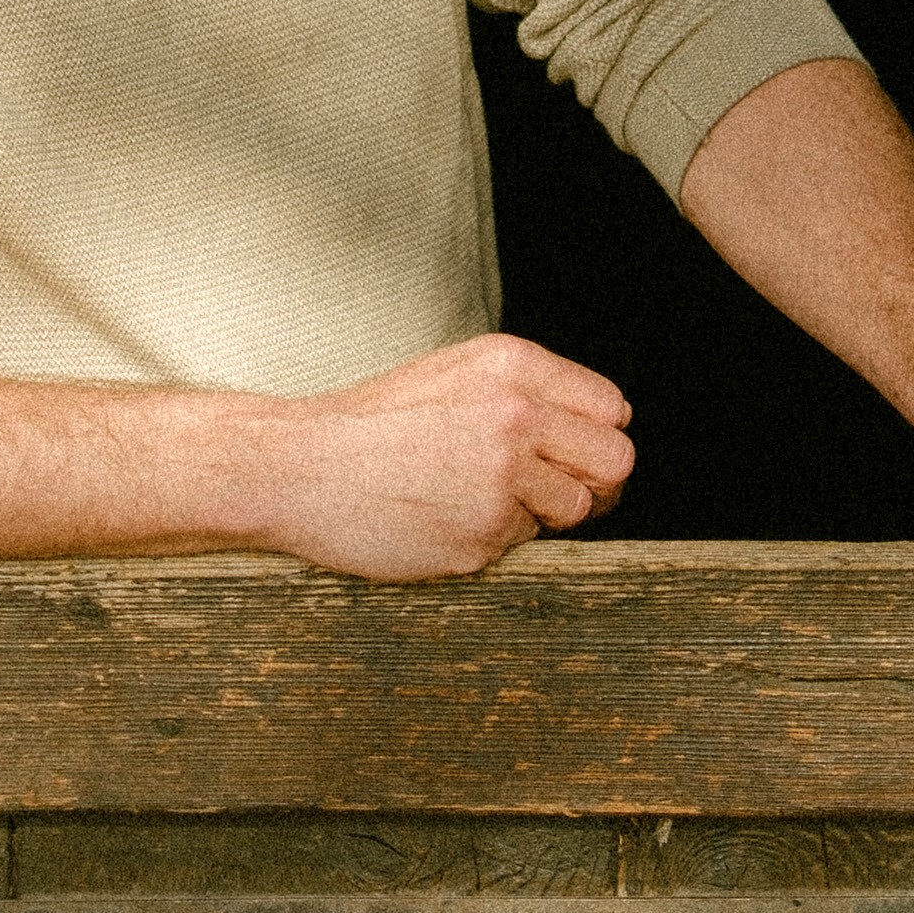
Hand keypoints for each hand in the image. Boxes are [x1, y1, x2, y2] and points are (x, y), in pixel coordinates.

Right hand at [257, 333, 635, 578]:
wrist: (297, 467)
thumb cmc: (374, 424)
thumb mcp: (456, 375)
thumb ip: (528, 392)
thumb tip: (596, 429)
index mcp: (513, 366)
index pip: (612, 409)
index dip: (593, 438)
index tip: (569, 454)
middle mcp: (516, 415)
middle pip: (616, 462)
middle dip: (593, 484)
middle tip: (552, 494)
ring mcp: (501, 478)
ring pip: (575, 510)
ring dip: (541, 515)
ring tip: (479, 501)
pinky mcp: (482, 534)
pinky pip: (520, 546)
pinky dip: (491, 540)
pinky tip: (442, 520)